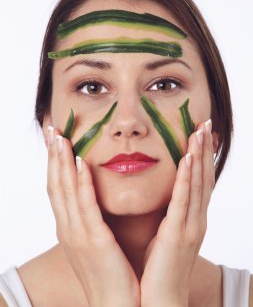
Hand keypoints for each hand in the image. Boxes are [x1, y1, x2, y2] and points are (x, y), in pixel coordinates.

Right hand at [46, 126, 139, 306]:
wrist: (117, 306)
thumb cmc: (111, 271)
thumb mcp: (96, 240)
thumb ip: (92, 217)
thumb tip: (95, 196)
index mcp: (70, 227)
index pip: (57, 187)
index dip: (54, 162)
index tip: (55, 139)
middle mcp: (68, 228)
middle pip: (55, 184)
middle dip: (52, 156)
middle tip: (51, 129)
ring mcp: (78, 235)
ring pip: (65, 191)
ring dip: (61, 162)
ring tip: (61, 137)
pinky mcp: (94, 241)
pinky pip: (85, 207)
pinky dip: (81, 184)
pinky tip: (80, 164)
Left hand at [140, 119, 214, 306]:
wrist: (160, 302)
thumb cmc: (160, 268)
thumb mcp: (166, 234)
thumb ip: (168, 214)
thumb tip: (163, 195)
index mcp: (191, 219)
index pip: (199, 181)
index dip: (202, 156)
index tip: (201, 133)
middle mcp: (195, 219)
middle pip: (203, 177)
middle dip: (205, 149)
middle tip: (205, 124)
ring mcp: (190, 226)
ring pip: (197, 184)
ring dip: (199, 156)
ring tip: (200, 132)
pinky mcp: (177, 235)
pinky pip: (183, 201)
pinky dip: (187, 179)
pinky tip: (188, 159)